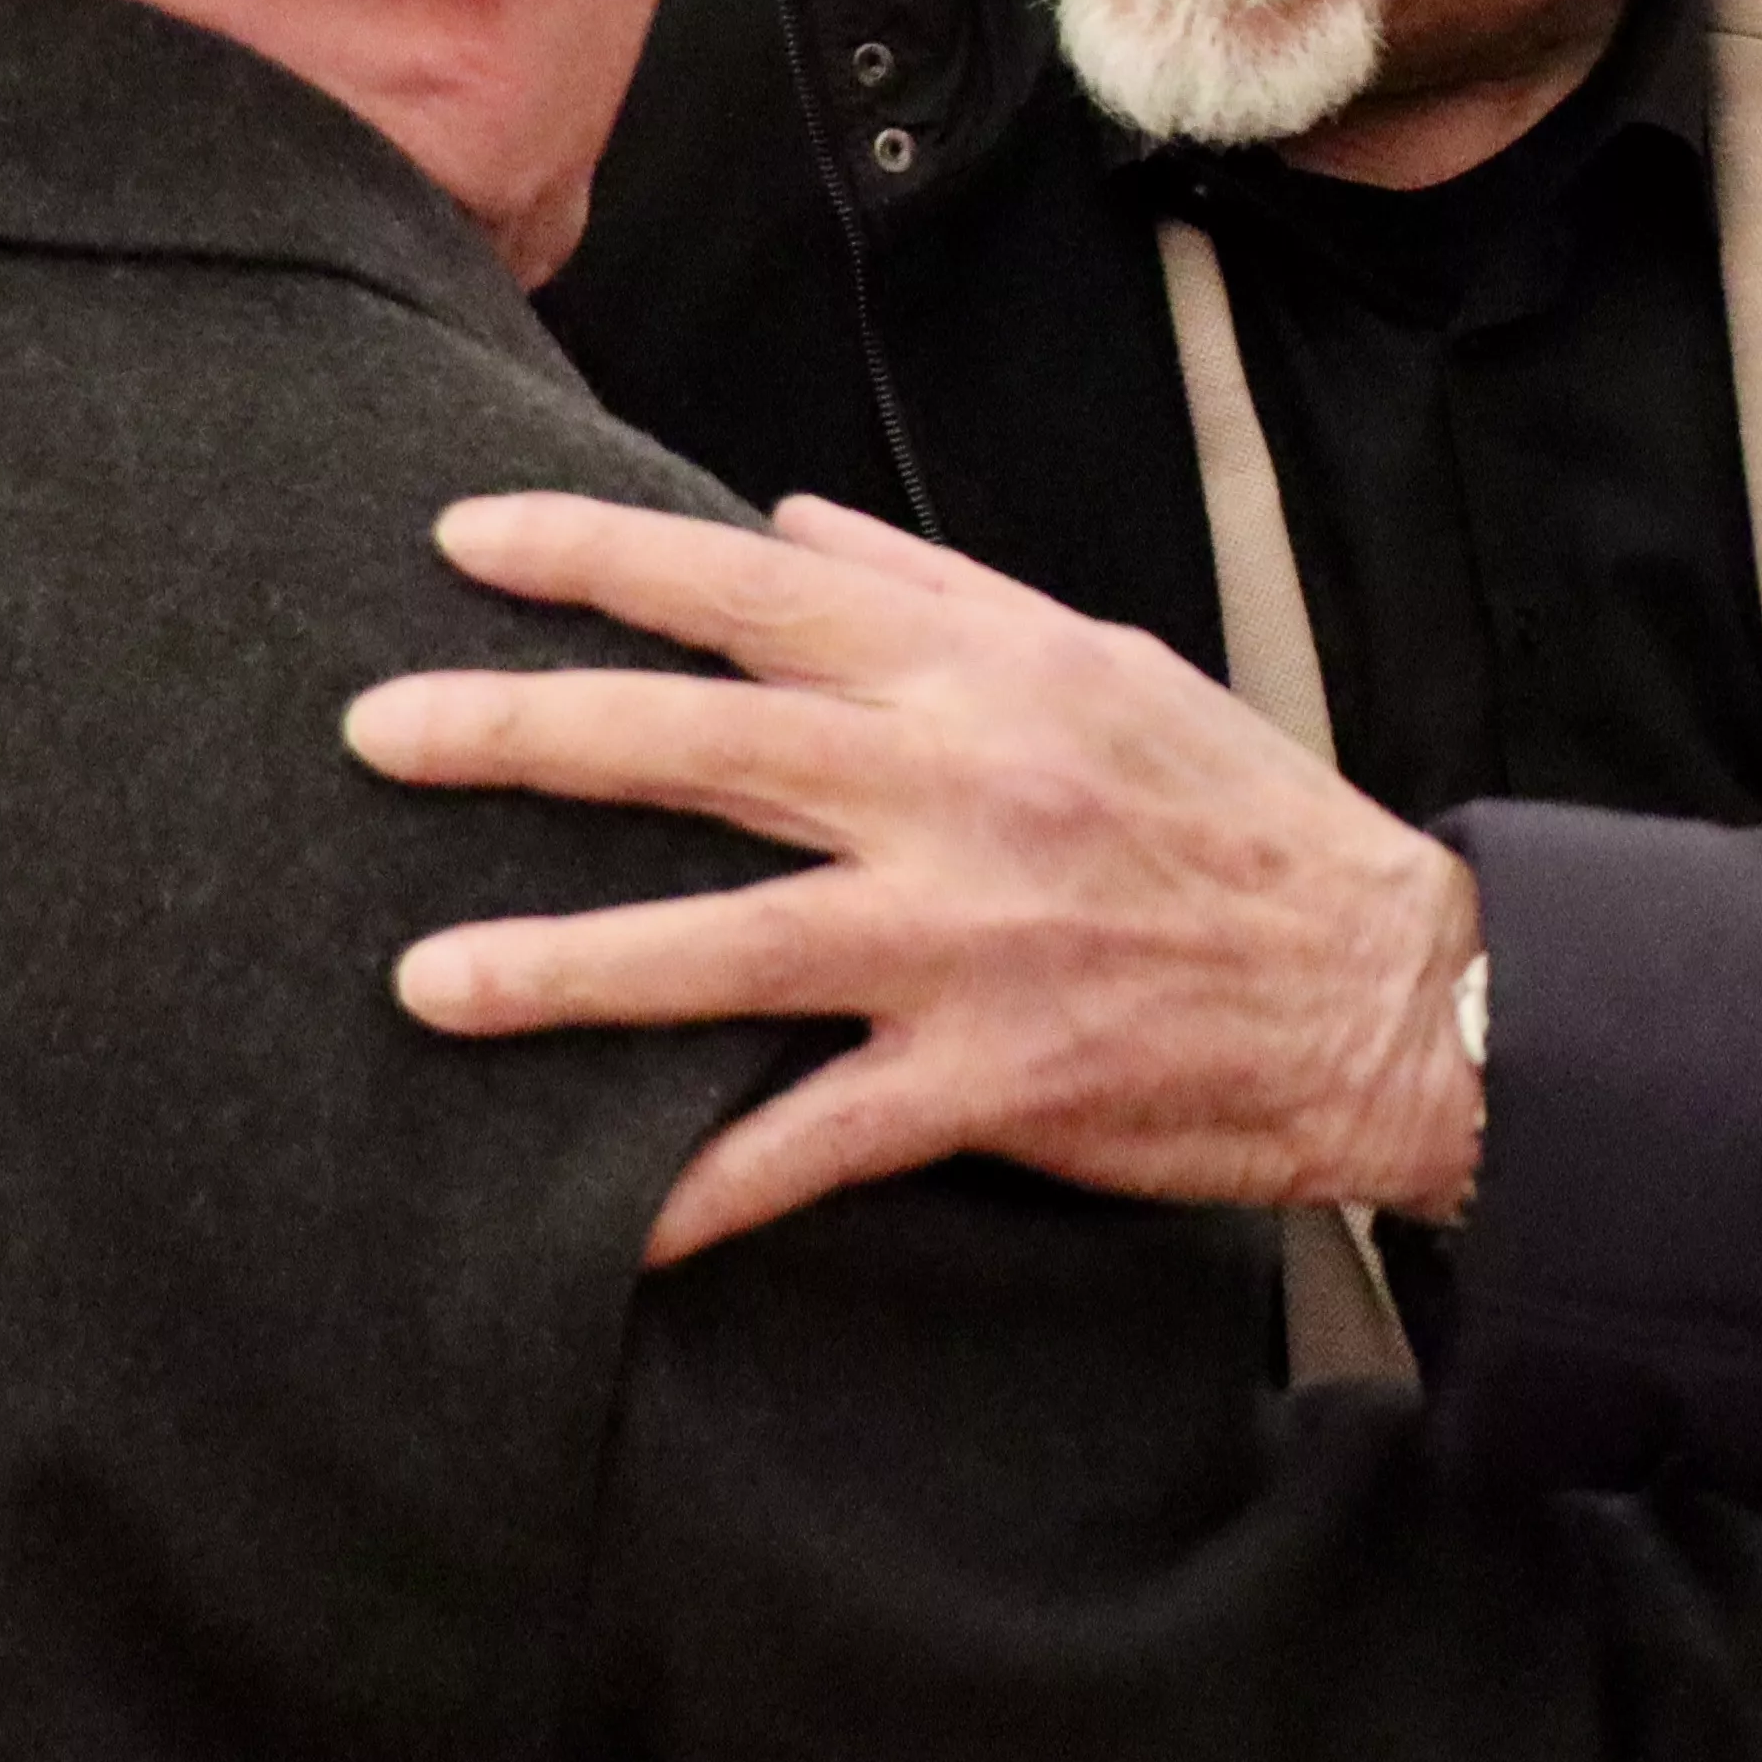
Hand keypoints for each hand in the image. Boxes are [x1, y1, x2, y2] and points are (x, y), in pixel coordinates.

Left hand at [345, 492, 1486, 1260]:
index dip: (597, 557)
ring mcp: (972, 939)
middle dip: (521, 732)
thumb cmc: (1243, 815)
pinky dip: (713, 1190)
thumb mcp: (1103, 658)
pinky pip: (822, 1138)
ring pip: (729, 947)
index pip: (752, 589)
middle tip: (372, 731)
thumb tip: (784, 529)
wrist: (1390, 985)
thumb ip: (935, 592)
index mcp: (983, 673)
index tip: (462, 539)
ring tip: (420, 985)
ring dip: (563, 967)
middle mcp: (961, 790)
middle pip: (702, 747)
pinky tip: (612, 1232)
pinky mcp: (995, 1076)